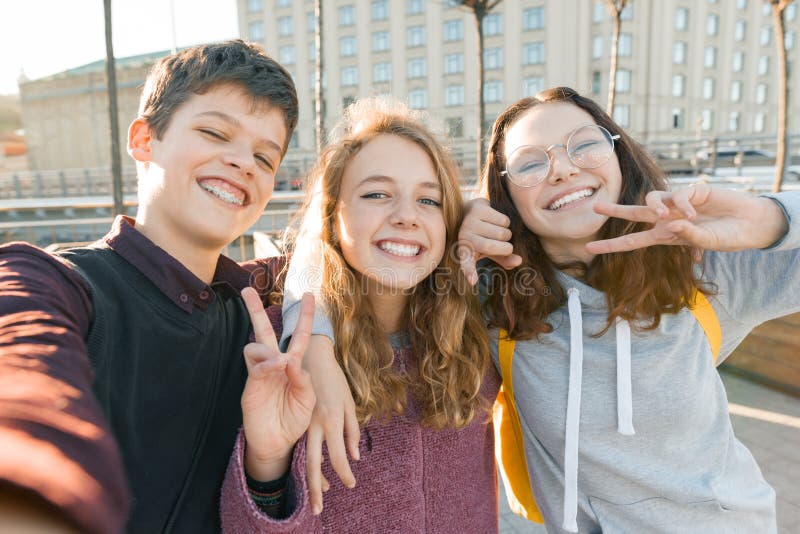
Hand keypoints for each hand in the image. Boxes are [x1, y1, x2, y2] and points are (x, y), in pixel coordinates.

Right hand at [240, 288, 315, 481]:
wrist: (277, 443)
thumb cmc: (294, 420)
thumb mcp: (308, 400)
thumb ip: (304, 380)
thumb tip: (290, 359)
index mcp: (293, 365)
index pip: (298, 335)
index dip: (305, 316)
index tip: (310, 295)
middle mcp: (275, 364)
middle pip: (264, 330)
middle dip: (255, 310)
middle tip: (246, 290)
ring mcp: (261, 373)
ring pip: (257, 345)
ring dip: (269, 349)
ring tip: (280, 363)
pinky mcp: (251, 385)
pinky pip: (255, 366)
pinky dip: (265, 363)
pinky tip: (274, 367)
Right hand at [302, 336, 359, 515]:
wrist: (311, 356)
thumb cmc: (335, 379)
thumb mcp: (349, 402)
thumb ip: (352, 430)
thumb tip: (355, 456)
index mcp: (332, 420)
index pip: (337, 457)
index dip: (345, 474)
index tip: (351, 484)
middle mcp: (315, 425)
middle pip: (314, 465)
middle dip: (317, 489)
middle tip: (318, 510)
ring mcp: (303, 423)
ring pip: (305, 457)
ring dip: (312, 479)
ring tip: (318, 497)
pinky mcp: (297, 419)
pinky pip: (302, 445)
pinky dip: (309, 461)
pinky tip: (315, 472)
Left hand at [457, 198, 521, 284]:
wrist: (469, 211)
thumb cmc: (482, 235)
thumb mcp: (490, 251)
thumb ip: (504, 259)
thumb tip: (519, 261)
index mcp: (465, 251)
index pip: (466, 264)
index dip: (469, 272)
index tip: (472, 281)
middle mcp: (464, 237)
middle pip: (492, 247)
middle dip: (505, 248)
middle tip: (505, 245)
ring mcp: (469, 222)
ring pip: (501, 233)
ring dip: (506, 233)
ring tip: (498, 230)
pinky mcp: (478, 209)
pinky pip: (503, 220)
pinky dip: (506, 222)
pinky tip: (497, 220)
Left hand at [586, 185, 788, 253]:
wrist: (751, 223)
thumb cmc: (728, 236)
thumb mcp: (707, 243)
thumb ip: (688, 237)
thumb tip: (669, 222)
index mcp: (666, 236)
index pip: (634, 241)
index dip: (612, 245)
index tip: (590, 249)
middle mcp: (668, 219)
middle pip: (634, 214)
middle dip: (615, 211)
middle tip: (595, 207)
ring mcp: (678, 204)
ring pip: (652, 199)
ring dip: (656, 207)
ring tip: (666, 215)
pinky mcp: (691, 191)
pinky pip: (678, 196)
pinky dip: (683, 206)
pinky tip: (696, 214)